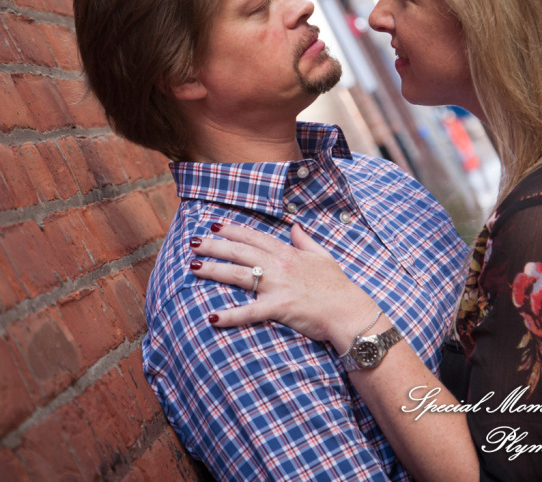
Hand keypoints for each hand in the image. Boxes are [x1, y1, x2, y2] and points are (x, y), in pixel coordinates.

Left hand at [189, 222, 381, 348]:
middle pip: (240, 251)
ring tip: (193, 267)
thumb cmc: (337, 286)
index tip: (214, 225)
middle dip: (215, 245)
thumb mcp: (323, 256)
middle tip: (193, 242)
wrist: (349, 311)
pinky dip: (230, 315)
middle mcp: (279, 265)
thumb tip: (295, 226)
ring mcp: (277, 286)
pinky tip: (212, 316)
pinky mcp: (279, 307)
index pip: (254, 236)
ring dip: (213, 270)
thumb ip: (305, 241)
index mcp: (288, 252)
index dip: (233, 230)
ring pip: (238, 274)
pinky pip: (250, 311)